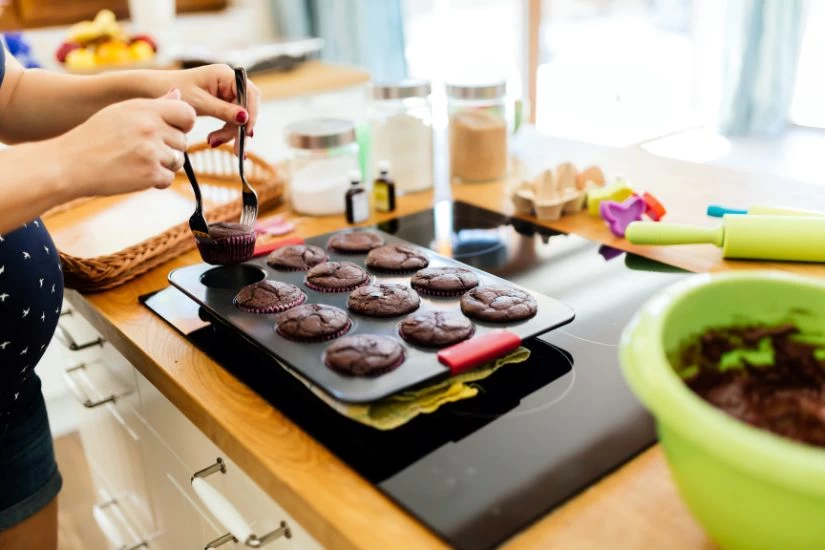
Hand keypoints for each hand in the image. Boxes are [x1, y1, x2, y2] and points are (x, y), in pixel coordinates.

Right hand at [56, 88, 195, 196]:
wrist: (69, 164)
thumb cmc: (94, 137)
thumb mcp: (121, 112)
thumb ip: (154, 105)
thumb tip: (179, 94)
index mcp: (145, 108)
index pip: (187, 113)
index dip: (184, 124)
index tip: (174, 130)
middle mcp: (151, 127)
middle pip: (183, 141)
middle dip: (169, 148)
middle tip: (142, 150)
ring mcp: (151, 151)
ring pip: (178, 161)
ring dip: (163, 165)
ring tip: (137, 161)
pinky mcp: (150, 174)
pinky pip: (168, 179)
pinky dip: (156, 181)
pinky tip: (135, 174)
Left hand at [154, 64, 260, 154]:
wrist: (153, 91)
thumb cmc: (171, 90)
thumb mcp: (198, 103)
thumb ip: (223, 110)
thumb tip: (245, 118)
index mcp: (224, 74)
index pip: (249, 93)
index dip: (252, 114)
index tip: (247, 133)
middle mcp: (228, 82)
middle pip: (247, 107)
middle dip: (240, 128)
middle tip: (236, 149)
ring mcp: (226, 92)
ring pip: (240, 117)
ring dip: (231, 133)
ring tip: (212, 143)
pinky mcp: (221, 103)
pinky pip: (231, 120)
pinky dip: (226, 131)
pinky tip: (214, 140)